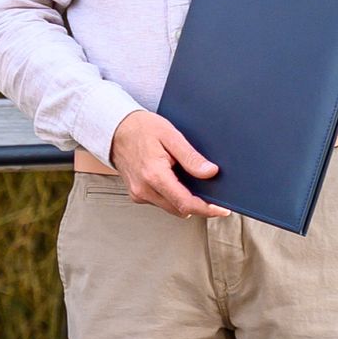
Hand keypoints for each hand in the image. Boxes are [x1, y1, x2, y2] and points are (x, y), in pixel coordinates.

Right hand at [108, 109, 227, 218]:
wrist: (115, 129)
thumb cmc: (141, 128)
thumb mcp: (170, 135)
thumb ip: (191, 157)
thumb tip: (210, 172)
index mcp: (154, 174)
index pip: (185, 203)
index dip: (207, 209)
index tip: (222, 209)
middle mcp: (144, 189)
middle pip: (180, 209)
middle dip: (198, 204)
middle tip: (212, 194)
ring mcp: (139, 194)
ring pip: (171, 208)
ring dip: (184, 200)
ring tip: (189, 180)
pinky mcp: (137, 195)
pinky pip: (161, 202)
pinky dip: (172, 196)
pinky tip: (173, 180)